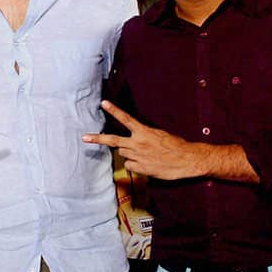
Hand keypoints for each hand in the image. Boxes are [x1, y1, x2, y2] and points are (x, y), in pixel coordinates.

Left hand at [82, 101, 207, 179]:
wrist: (186, 160)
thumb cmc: (176, 146)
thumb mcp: (160, 135)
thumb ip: (145, 136)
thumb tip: (136, 139)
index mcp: (144, 131)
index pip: (126, 118)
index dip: (114, 110)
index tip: (103, 103)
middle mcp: (138, 143)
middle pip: (113, 141)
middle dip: (98, 139)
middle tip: (84, 137)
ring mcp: (138, 157)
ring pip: (123, 153)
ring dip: (128, 152)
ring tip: (144, 153)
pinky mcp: (140, 169)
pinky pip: (130, 166)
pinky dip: (135, 165)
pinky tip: (146, 164)